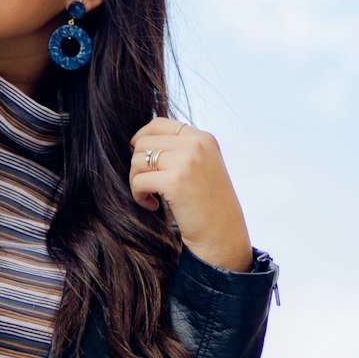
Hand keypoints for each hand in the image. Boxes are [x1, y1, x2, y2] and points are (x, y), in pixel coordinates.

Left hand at [129, 118, 252, 272]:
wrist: (222, 234)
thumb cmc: (207, 204)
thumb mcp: (202, 166)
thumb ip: (181, 150)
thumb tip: (139, 141)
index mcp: (203, 138)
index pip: (158, 123)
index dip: (141, 138)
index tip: (140, 161)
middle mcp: (196, 144)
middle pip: (143, 142)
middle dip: (137, 165)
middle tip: (146, 185)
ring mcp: (187, 161)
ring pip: (137, 160)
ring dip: (136, 181)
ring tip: (150, 196)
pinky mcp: (175, 181)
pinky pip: (139, 181)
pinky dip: (139, 195)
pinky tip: (152, 205)